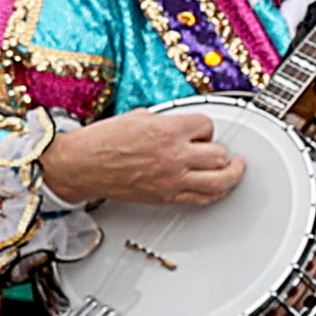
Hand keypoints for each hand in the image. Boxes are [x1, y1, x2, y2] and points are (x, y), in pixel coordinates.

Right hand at [38, 105, 243, 209]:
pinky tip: (219, 187)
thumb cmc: (102, 141)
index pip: (207, 126)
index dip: (205, 128)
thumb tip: (184, 127)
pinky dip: (215, 192)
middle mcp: (174, 156)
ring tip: (235, 168)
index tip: (200, 130)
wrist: (80, 165)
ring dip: (231, 173)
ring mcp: (172, 179)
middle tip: (214, 150)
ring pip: (221, 180)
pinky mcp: (166, 197)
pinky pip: (203, 198)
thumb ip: (167, 122)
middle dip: (218, 150)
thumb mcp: (138, 117)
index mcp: (167, 131)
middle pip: (219, 154)